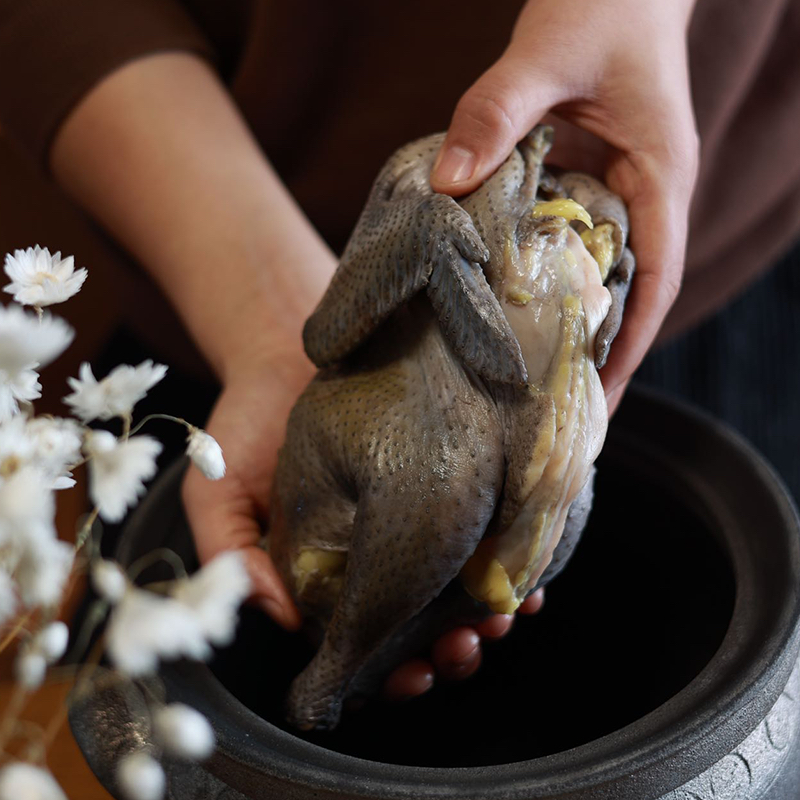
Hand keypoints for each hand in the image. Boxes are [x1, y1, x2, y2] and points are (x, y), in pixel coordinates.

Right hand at [182, 346, 546, 698]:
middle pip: (416, 628)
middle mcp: (368, 557)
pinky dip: (502, 564)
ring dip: (478, 617)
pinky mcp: (439, 487)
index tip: (412, 676)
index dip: (388, 673)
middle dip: (444, 651)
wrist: (281, 357)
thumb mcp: (215, 492)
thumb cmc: (243, 428)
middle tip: (460, 651)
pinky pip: (480, 537)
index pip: (358, 646)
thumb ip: (232, 555)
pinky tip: (523, 581)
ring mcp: (407, 523)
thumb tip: (282, 617)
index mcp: (321, 577)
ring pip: (454, 593)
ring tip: (496, 622)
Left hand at [431, 0, 699, 413]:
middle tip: (556, 412)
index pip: (658, 279)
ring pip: (600, 274)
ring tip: (532, 381)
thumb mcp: (547, 52)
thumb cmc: (600, 3)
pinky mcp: (585, 181)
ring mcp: (616, 190)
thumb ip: (497, 111)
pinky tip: (508, 307)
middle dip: (601, 353)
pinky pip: (569, 243)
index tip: (600, 399)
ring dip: (573, 326)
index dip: (633, 345)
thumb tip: (447, 184)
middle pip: (631, 293)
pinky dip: (546, 280)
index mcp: (660, 176)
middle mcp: (645, 194)